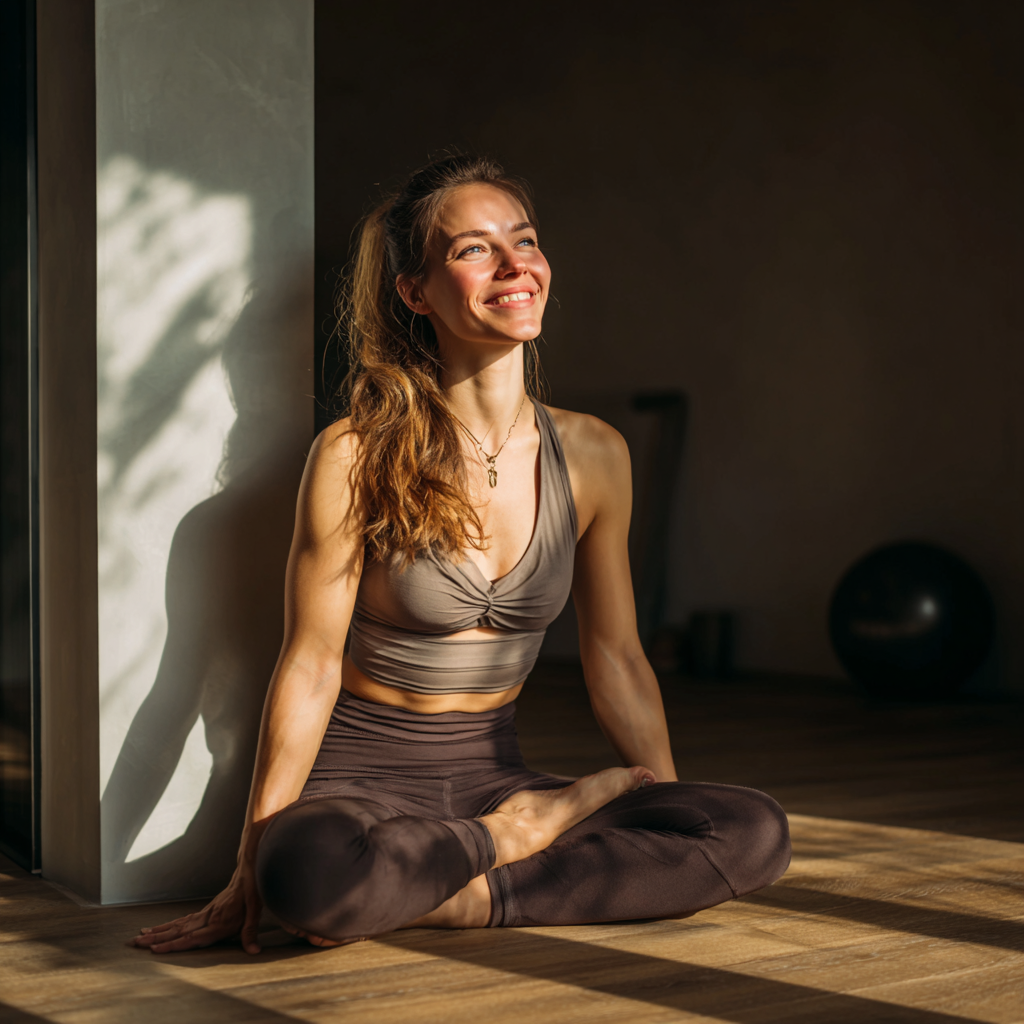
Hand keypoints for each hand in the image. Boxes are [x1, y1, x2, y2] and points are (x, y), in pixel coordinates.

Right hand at [130, 861, 262, 954]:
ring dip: (158, 932)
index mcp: (218, 923)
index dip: (174, 945)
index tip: (155, 950)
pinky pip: (182, 920)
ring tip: (140, 937)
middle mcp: (206, 918)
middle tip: (136, 943)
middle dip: (156, 939)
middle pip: (178, 931)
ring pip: (177, 925)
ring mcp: (204, 914)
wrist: (247, 871)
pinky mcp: (204, 912)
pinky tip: (157, 929)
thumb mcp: (255, 911)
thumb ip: (250, 933)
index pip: (192, 937)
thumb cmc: (252, 891)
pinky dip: (168, 926)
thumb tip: (255, 951)